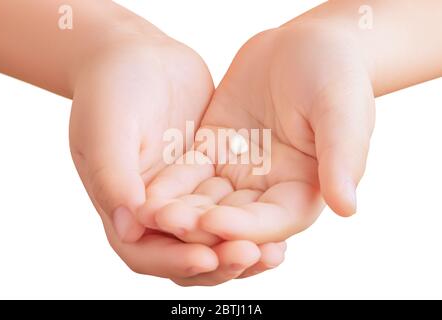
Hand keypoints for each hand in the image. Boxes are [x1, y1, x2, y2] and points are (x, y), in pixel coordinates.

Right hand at [70, 30, 285, 284]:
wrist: (138, 56)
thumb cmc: (110, 89)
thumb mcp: (105, 128)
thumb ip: (113, 176)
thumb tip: (130, 225)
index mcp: (122, 207)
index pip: (145, 253)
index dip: (175, 261)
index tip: (208, 257)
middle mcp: (153, 210)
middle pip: (185, 254)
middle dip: (219, 262)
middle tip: (252, 255)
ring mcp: (184, 195)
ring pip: (213, 237)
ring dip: (240, 248)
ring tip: (273, 252)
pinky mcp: (210, 177)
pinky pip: (232, 207)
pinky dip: (251, 220)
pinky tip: (278, 226)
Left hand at [139, 22, 374, 244]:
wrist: (304, 45)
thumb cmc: (335, 73)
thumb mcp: (342, 110)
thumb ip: (342, 157)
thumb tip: (346, 207)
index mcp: (304, 189)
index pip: (274, 220)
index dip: (245, 227)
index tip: (214, 223)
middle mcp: (269, 188)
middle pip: (233, 219)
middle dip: (200, 224)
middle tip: (167, 222)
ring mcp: (239, 172)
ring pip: (206, 200)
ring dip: (179, 209)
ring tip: (147, 210)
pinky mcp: (215, 151)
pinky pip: (190, 173)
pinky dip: (171, 184)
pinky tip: (144, 190)